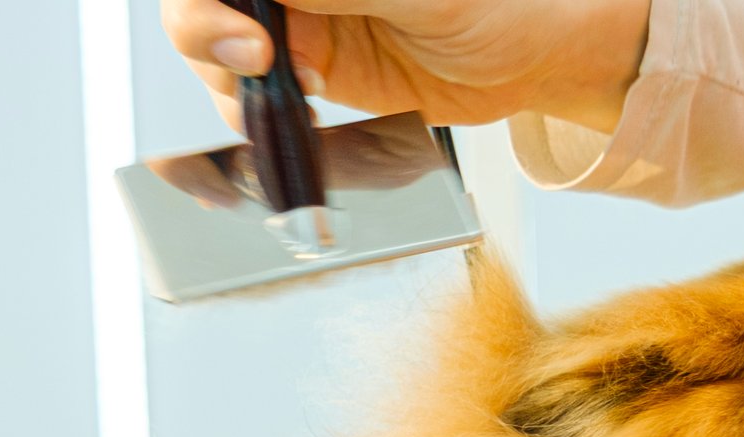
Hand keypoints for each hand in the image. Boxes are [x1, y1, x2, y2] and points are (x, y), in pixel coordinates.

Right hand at [161, 0, 651, 134]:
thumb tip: (264, 2)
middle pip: (205, 5)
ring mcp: (297, 18)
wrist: (538, 53)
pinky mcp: (313, 67)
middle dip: (208, 31)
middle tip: (254, 59)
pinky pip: (255, 95)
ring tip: (286, 87)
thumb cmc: (497, 0)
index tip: (242, 28)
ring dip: (228, 76)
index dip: (209, 2)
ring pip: (217, 48)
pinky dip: (254, 113)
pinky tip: (287, 117)